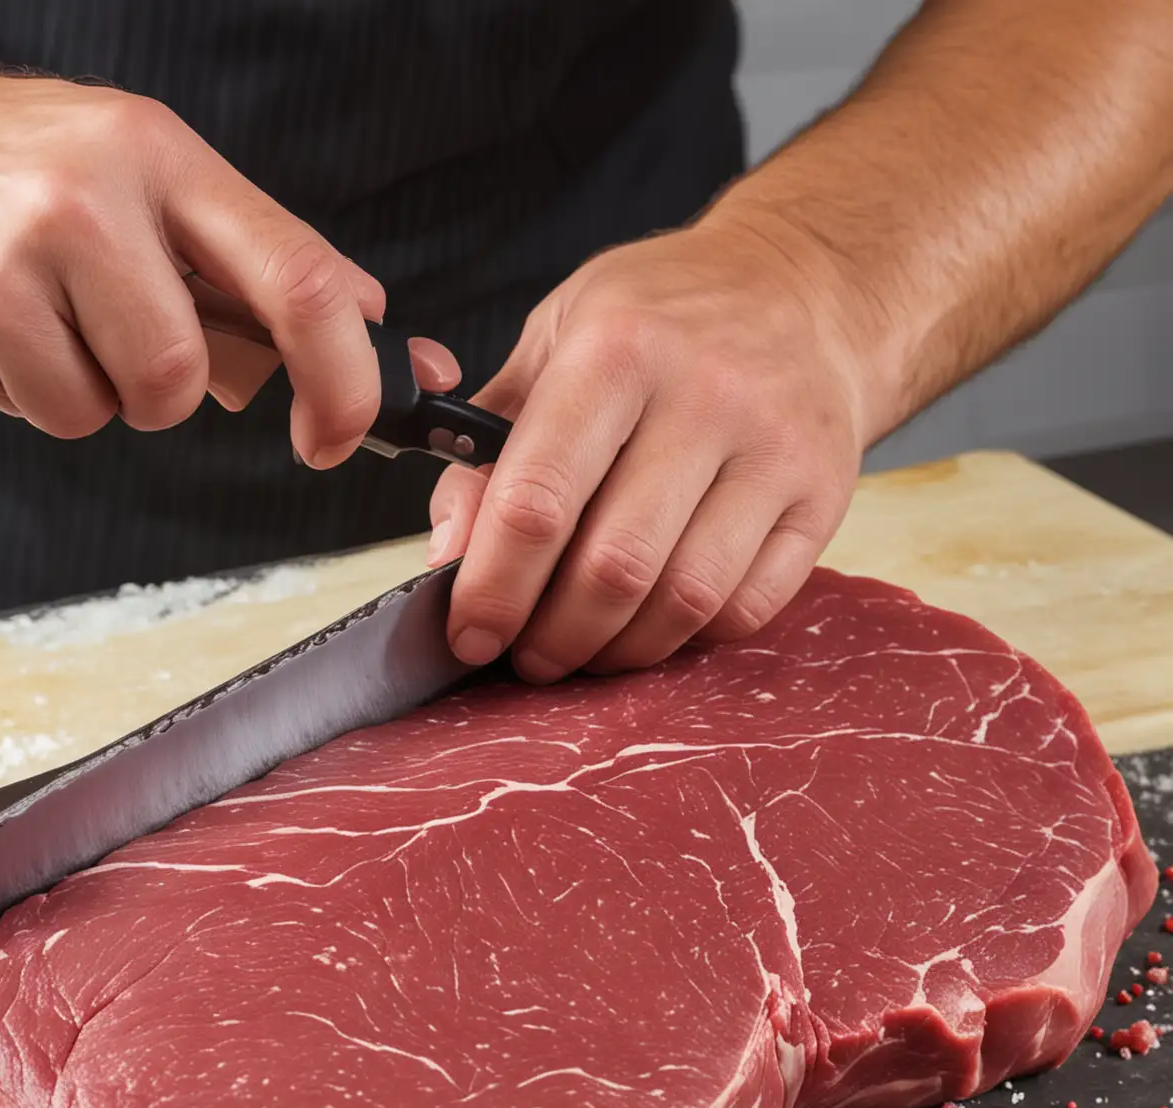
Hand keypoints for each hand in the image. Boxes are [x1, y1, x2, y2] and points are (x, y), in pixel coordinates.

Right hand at [0, 70, 398, 464]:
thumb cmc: (13, 176)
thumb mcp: (141, 178)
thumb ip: (246, 256)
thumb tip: (359, 324)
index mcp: (165, 156)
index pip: (296, 274)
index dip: (342, 373)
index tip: (341, 430)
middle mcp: (99, 193)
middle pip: (191, 369)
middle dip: (168, 390)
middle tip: (116, 342)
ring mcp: (27, 252)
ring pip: (128, 403)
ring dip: (101, 393)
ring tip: (49, 324)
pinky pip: (56, 414)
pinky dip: (40, 397)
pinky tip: (4, 334)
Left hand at [428, 213, 873, 679]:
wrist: (805, 285)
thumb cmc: (657, 321)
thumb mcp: (553, 342)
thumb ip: (486, 447)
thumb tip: (449, 554)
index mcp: (619, 348)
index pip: (539, 499)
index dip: (493, 587)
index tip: (470, 634)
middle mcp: (707, 395)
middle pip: (614, 567)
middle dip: (554, 636)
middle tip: (527, 657)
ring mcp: (776, 449)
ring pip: (684, 599)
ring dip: (618, 650)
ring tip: (584, 651)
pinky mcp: (824, 497)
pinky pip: (746, 607)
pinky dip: (688, 639)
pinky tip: (654, 624)